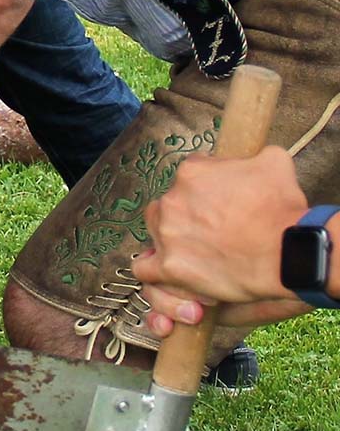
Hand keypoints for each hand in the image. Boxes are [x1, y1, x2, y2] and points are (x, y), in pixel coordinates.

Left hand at [132, 147, 309, 332]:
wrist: (286, 252)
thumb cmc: (281, 209)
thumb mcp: (274, 163)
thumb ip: (251, 157)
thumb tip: (249, 159)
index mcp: (192, 172)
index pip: (189, 175)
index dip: (205, 189)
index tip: (219, 201)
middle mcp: (172, 200)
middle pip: (167, 204)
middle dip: (185, 214)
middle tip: (210, 228)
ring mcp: (167, 234)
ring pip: (155, 234)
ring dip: (172, 240)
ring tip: (197, 251)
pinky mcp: (167, 267)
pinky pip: (144, 270)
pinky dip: (154, 271)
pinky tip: (172, 273)